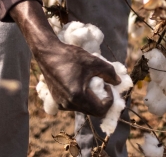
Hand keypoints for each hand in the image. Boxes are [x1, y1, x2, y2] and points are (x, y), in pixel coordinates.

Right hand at [10, 0, 119, 115]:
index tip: (108, 85)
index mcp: (78, 97)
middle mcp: (68, 104)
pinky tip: (82, 83)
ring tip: (91, 81)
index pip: (101, 110)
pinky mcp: (58, 101)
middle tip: (104, 85)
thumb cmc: (70, 56)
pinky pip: (75, 104)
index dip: (110, 100)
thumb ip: (109, 72)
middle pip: (93, 111)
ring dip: (92, 98)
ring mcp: (62, 104)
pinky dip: (83, 97)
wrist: (47, 53)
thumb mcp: (94, 61)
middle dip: (102, 100)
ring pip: (84, 108)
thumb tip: (118, 82)